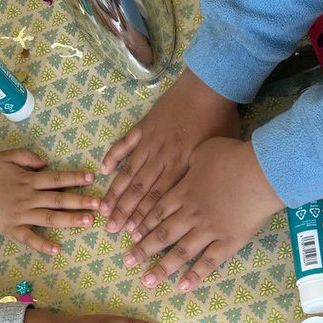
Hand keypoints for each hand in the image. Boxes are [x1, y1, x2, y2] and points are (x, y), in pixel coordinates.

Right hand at [0, 149, 98, 254]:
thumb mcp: (5, 156)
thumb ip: (27, 157)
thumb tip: (46, 162)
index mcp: (27, 179)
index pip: (56, 178)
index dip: (75, 177)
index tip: (92, 177)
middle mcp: (27, 197)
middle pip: (59, 199)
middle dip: (81, 201)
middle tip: (101, 204)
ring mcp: (20, 215)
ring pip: (49, 218)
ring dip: (70, 220)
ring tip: (89, 222)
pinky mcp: (11, 229)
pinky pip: (29, 238)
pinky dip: (42, 245)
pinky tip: (57, 250)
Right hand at [99, 69, 239, 235]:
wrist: (208, 87)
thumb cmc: (220, 120)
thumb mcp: (218, 153)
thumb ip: (205, 175)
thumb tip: (202, 196)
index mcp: (181, 167)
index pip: (159, 199)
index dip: (145, 218)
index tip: (134, 235)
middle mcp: (162, 158)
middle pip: (140, 190)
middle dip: (125, 212)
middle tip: (112, 230)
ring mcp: (150, 141)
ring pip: (129, 171)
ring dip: (115, 192)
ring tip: (103, 210)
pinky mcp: (145, 126)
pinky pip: (124, 143)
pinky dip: (113, 156)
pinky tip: (102, 170)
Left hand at [123, 138, 281, 290]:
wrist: (260, 171)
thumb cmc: (233, 157)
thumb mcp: (204, 150)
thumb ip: (191, 160)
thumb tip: (186, 160)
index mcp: (184, 192)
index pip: (156, 212)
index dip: (142, 225)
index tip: (129, 236)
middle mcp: (191, 214)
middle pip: (162, 234)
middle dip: (143, 250)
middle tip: (127, 262)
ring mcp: (209, 231)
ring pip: (180, 252)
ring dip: (162, 268)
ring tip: (147, 281)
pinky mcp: (229, 242)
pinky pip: (209, 262)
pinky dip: (195, 276)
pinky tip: (182, 287)